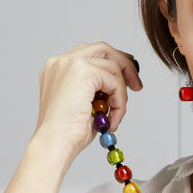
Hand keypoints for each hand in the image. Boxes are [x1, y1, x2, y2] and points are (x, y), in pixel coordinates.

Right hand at [34, 41, 142, 157]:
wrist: (55, 143)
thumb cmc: (68, 132)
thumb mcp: (85, 104)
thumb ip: (98, 89)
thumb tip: (122, 83)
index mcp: (58, 68)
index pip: (91, 54)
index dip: (113, 62)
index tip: (128, 77)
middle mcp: (61, 61)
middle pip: (103, 49)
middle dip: (125, 65)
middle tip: (137, 86)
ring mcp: (70, 63)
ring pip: (112, 66)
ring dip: (121, 93)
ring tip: (116, 115)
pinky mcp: (82, 71)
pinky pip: (114, 81)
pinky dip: (120, 101)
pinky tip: (112, 118)